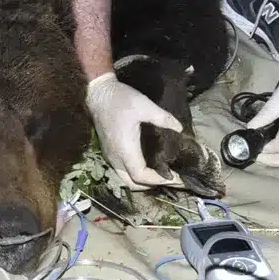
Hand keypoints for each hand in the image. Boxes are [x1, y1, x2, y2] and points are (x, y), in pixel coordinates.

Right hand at [85, 71, 184, 190]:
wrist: (98, 94)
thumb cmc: (120, 100)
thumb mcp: (144, 105)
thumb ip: (162, 118)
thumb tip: (180, 128)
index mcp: (125, 150)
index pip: (141, 177)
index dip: (159, 181)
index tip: (176, 178)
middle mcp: (116, 157)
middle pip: (133, 184)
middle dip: (152, 185)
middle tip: (171, 179)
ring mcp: (110, 156)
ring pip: (126, 179)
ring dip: (143, 182)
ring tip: (161, 174)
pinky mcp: (109, 152)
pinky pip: (122, 172)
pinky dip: (136, 175)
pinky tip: (148, 165)